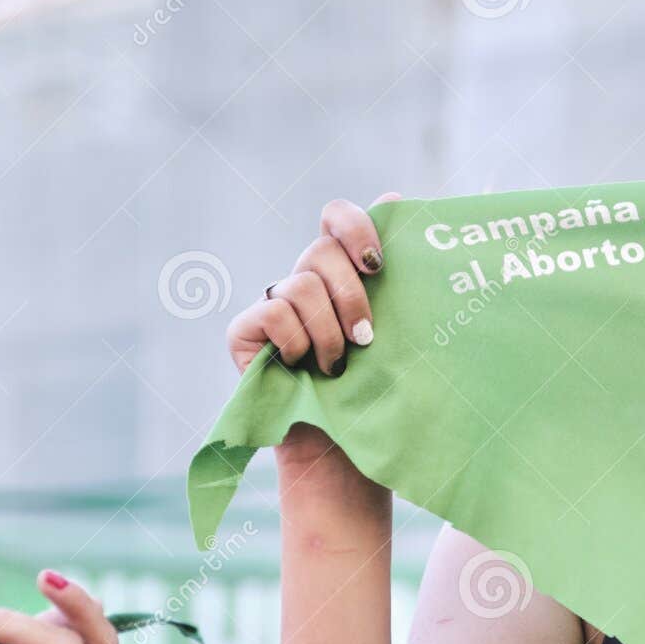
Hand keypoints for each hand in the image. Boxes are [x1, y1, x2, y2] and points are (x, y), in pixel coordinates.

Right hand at [224, 192, 398, 377]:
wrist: (347, 445)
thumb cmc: (378, 389)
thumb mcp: (400, 330)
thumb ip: (397, 274)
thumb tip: (399, 198)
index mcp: (341, 273)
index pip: (336, 218)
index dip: (354, 227)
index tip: (377, 264)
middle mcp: (303, 281)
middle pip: (319, 251)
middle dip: (351, 296)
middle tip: (367, 338)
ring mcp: (271, 305)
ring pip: (300, 285)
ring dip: (328, 332)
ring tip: (338, 365)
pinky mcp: (244, 334)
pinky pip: (272, 313)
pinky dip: (296, 343)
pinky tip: (303, 368)